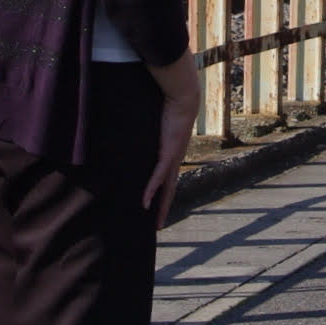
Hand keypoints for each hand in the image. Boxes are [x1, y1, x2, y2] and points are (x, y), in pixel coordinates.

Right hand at [143, 52, 201, 227]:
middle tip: (157, 225)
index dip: (163, 194)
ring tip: (156, 223)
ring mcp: (173, 159)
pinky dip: (150, 191)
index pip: (167, 179)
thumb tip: (141, 127)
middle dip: (163, 209)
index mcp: (172, 155)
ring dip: (160, 207)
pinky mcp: (168, 154)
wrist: (184, 99)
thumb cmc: (170, 107)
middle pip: (169, 191)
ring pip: (166, 190)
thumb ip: (150, 128)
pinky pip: (158, 177)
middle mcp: (175, 160)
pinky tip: (144, 203)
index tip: (157, 206)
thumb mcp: (157, 122)